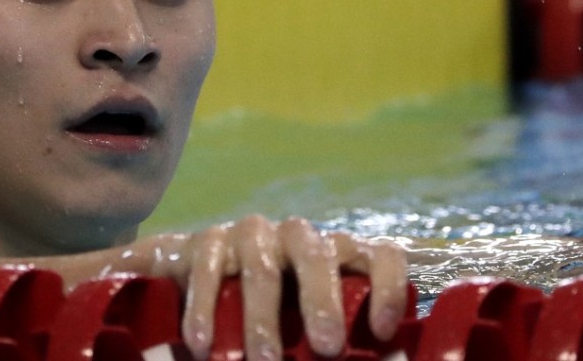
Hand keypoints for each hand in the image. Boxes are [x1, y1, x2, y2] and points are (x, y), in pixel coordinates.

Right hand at [125, 215, 407, 359]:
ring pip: (263, 270)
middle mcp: (299, 238)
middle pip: (318, 257)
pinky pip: (210, 270)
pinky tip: (203, 343)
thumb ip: (336, 345)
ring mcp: (253, 235)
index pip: (379, 255)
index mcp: (337, 256)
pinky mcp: (209, 241)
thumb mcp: (306, 331)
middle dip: (323, 302)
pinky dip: (206, 310)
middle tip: (327, 347)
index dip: (388, 287)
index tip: (383, 331)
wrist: (194, 285)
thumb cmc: (271, 317)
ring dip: (262, 320)